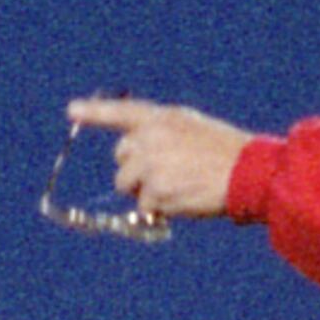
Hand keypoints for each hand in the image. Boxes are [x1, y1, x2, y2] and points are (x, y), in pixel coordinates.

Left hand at [64, 97, 259, 221]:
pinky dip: (161, 208)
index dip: (94, 111)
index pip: (120, 111)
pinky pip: (144, 206)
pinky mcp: (155, 191)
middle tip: (167, 173)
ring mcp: (150, 165)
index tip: (72, 111)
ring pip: (126, 185)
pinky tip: (184, 198)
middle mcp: (150, 137)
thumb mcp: (191, 127)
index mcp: (160, 117)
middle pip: (120, 157)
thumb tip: (132, 153)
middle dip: (135, 169)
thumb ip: (159, 133)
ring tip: (179, 186)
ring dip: (145, 191)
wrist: (247, 172)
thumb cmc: (224, 152)